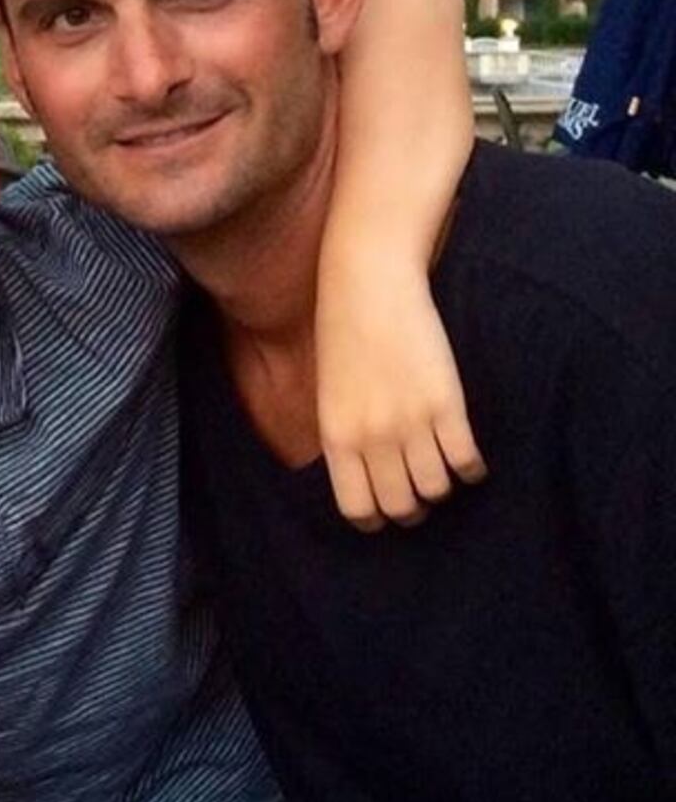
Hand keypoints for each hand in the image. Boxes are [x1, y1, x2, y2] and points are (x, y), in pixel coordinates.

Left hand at [316, 261, 486, 530]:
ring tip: (442, 465)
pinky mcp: (447, 404)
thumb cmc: (344, 332)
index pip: (358, 508)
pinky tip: (468, 455)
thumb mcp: (330, 391)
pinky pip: (467, 462)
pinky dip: (471, 467)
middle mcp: (373, 437)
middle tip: (421, 492)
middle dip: (414, 507)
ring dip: (443, 484)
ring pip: (438, 489)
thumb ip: (346, 435)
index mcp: (337, 436)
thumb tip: (366, 474)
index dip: (376, 518)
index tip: (388, 510)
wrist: (370, 283)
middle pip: (402, 506)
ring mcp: (411, 423)